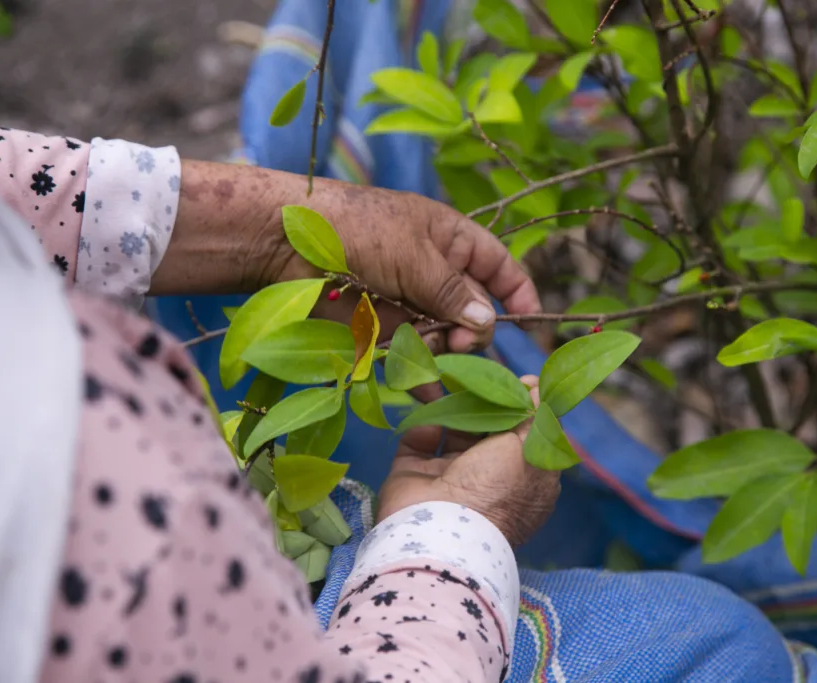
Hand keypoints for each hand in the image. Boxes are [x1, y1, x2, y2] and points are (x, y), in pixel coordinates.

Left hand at [272, 178, 541, 352]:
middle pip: (474, 312)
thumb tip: (487, 323)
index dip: (517, 291)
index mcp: (450, 241)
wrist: (288, 244)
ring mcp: (408, 304)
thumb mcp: (415, 254)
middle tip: (460, 341)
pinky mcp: (381, 330)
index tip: (528, 320)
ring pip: (445, 339)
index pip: (498, 266)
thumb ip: (452, 292)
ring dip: (445, 351)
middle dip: (473, 330)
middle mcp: (434, 274)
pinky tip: (426, 387)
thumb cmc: (358, 230)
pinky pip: (410, 356)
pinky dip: (418, 373)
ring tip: (435, 357)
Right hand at [376, 377, 560, 545]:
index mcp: (522, 482)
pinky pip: (419, 441)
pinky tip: (432, 409)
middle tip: (485, 376)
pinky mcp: (415, 474)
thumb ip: (533, 417)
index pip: (526, 440)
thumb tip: (537, 388)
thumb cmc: (495, 489)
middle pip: (490, 433)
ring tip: (456, 380)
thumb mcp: (528, 450)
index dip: (525, 411)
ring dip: (455, 408)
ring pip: (454, 433)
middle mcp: (488, 481)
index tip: (521, 383)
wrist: (440, 528)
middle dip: (489, 404)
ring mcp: (450, 478)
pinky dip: (424, 424)